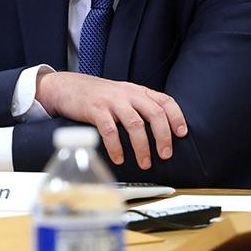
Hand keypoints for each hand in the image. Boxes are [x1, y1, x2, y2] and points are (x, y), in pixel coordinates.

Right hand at [36, 71, 187, 168]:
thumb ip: (141, 107)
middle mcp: (129, 94)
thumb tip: (162, 130)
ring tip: (145, 163)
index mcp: (139, 91)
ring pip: (135, 124)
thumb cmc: (100, 96)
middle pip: (154, 114)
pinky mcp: (95, 110)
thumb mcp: (125, 96)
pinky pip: (110, 130)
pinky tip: (119, 158)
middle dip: (163, 136)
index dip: (177, 116)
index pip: (165, 101)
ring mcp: (112, 101)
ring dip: (142, 146)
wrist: (68, 87)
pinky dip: (116, 146)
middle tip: (165, 154)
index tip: (182, 133)